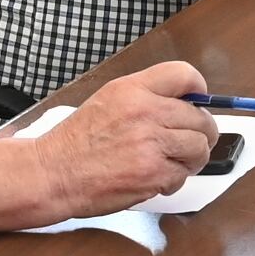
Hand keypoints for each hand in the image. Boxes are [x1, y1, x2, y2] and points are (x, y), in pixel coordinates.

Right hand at [29, 63, 215, 213]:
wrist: (54, 173)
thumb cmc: (77, 142)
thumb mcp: (108, 100)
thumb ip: (146, 97)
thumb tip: (186, 103)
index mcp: (132, 89)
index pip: (184, 75)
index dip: (199, 90)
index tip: (199, 102)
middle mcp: (145, 112)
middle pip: (201, 119)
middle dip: (201, 134)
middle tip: (189, 143)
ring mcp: (151, 143)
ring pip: (199, 149)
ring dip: (191, 159)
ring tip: (172, 162)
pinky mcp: (153, 174)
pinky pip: (183, 175)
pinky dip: (173, 180)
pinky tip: (154, 178)